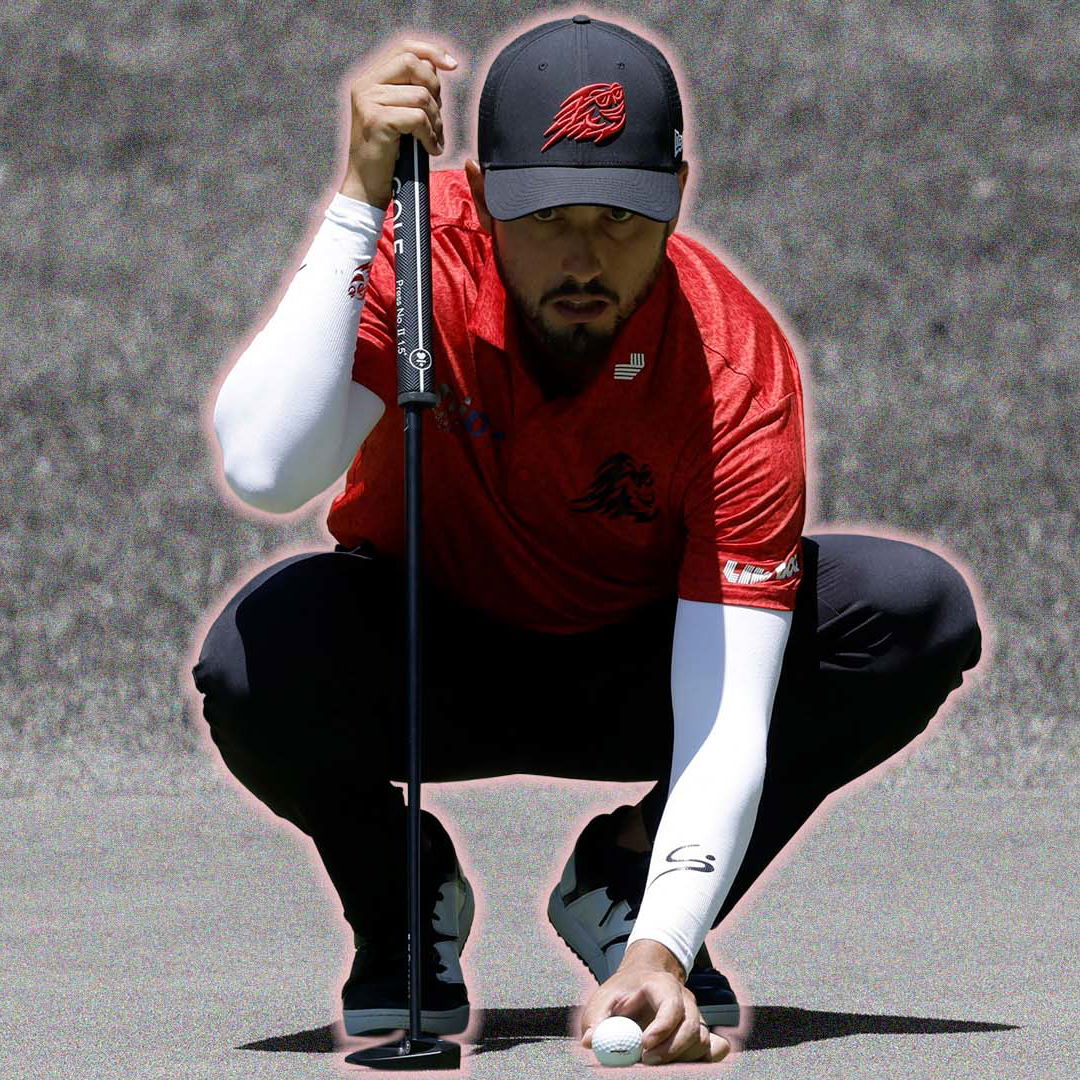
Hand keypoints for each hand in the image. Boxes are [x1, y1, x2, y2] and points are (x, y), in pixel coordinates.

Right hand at [339, 38, 458, 207]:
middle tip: (437, 118)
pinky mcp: (376, 120)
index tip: (453, 66)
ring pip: (420, 95)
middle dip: (435, 89)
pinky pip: (418, 118)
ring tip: (434, 139)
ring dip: (436, 120)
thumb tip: (437, 67)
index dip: (431, 52)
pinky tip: (431, 149)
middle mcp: (365, 85)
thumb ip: (411, 89)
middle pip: (413, 64)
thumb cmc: (388, 154)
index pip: (404, 48)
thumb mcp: (399, 115)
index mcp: (370, 80)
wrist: (366, 186)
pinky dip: (430, 135)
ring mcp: (368, 101)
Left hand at [578, 952, 730, 1065]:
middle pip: (692, 1026)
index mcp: (663, 986)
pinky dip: (708, 1059)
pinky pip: (714, 1048)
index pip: (672, 1005)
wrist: (642, 982)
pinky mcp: (699, 1034)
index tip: (645, 1046)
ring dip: (682, 1056)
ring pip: (702, 1040)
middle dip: (672, 1049)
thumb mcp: (604, 997)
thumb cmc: (622, 992)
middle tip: (648, 1062)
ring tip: (655, 1062)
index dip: (662, 1028)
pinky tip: (688, 1065)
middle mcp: (685, 1000)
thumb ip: (595, 1018)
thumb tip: (590, 1042)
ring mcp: (695, 1017)